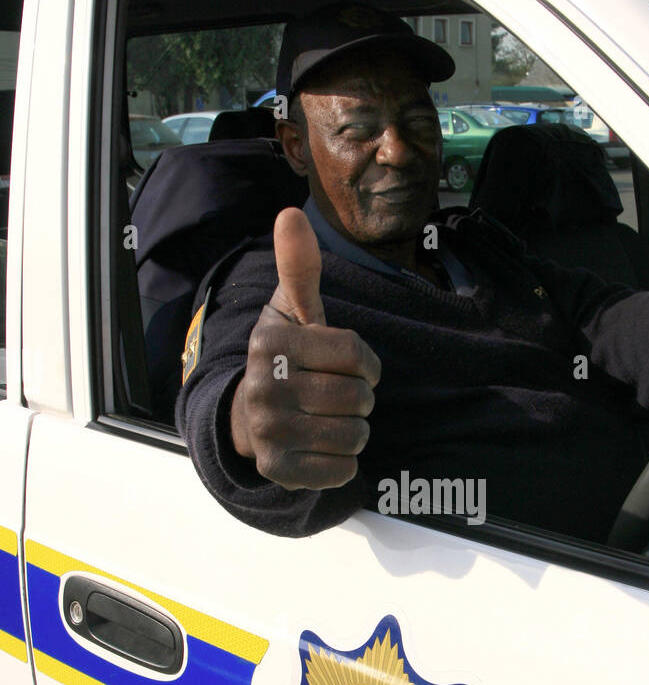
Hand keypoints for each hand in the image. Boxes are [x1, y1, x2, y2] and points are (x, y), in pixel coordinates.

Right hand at [230, 207, 380, 489]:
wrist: (246, 416)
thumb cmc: (285, 357)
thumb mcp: (289, 310)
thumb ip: (299, 267)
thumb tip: (290, 213)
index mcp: (272, 343)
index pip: (358, 357)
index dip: (366, 364)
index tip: (348, 366)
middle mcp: (264, 387)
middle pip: (360, 399)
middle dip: (360, 399)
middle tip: (335, 395)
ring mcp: (268, 432)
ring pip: (356, 436)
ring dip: (354, 430)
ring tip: (329, 419)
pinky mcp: (277, 470)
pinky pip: (342, 470)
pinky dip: (343, 462)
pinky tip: (321, 447)